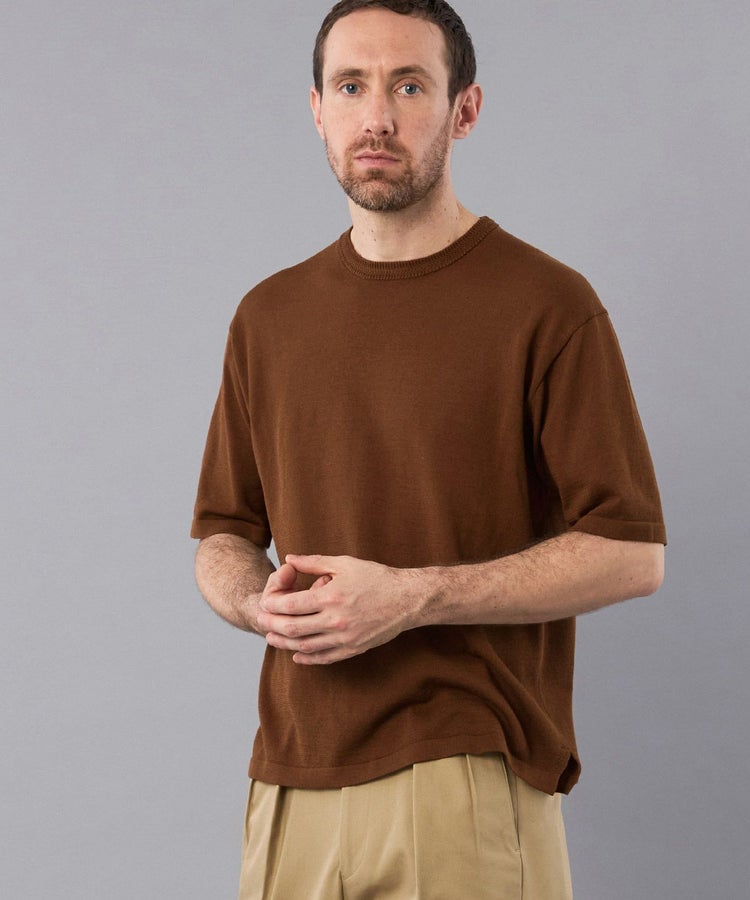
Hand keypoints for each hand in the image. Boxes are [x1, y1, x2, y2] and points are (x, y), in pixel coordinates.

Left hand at [256, 554, 423, 664]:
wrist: (407, 599)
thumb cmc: (377, 577)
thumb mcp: (345, 564)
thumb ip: (314, 563)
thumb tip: (289, 559)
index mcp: (331, 597)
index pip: (290, 605)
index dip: (272, 604)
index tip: (264, 602)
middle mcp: (335, 620)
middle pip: (293, 628)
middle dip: (272, 625)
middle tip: (261, 620)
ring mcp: (344, 638)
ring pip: (305, 646)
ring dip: (284, 644)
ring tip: (272, 637)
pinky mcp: (353, 649)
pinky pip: (325, 657)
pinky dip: (308, 658)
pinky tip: (297, 654)